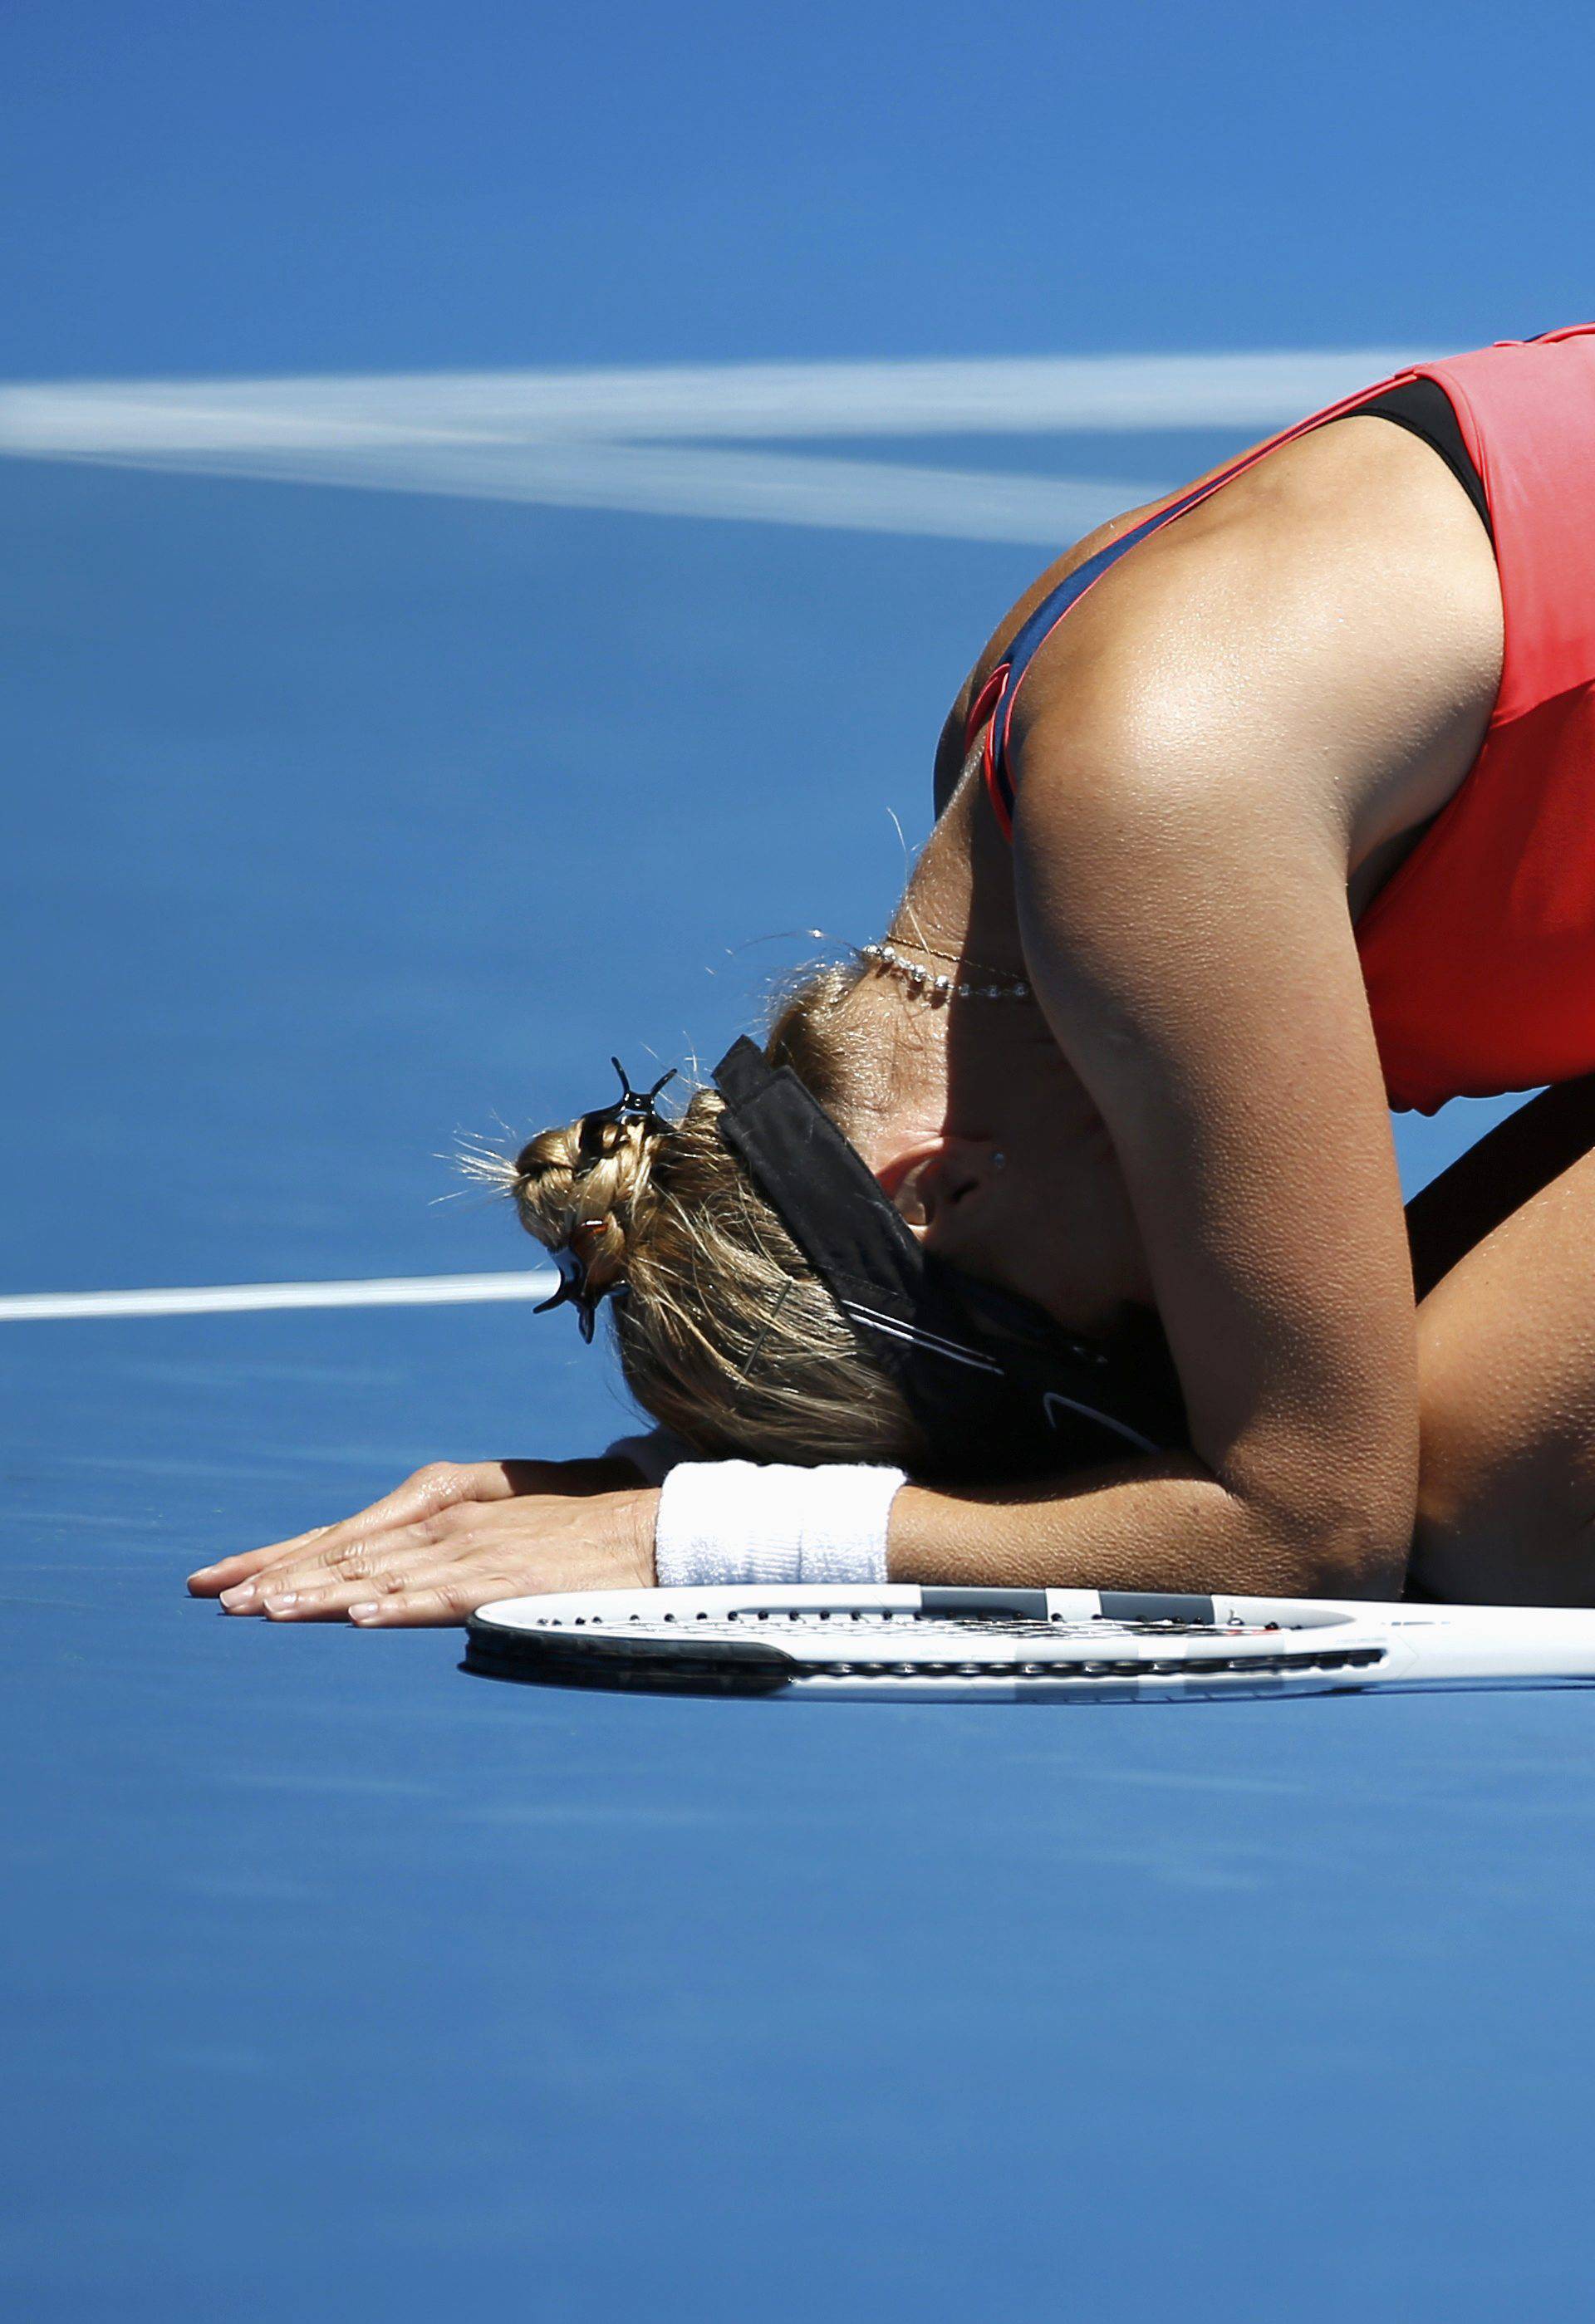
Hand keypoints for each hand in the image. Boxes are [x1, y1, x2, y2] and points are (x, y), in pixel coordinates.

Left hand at [186, 1458, 657, 1625]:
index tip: (218, 1581)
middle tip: (218, 1599)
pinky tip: (367, 1616)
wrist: (653, 1529)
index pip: (342, 1536)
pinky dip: (406, 1603)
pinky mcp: (511, 1581)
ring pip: (384, 1574)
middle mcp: (446, 1525)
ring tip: (267, 1609)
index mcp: (439, 1512)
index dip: (278, 1557)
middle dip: (279, 1577)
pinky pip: (448, 1595)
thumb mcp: (495, 1537)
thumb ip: (440, 1560)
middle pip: (347, 1553)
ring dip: (323, 1593)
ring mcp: (475, 1551)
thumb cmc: (577, 1537)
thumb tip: (381, 1589)